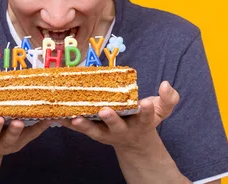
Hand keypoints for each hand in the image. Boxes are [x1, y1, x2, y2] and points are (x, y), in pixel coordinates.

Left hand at [61, 81, 179, 151]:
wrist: (134, 142)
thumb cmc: (145, 119)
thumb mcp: (162, 110)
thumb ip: (169, 98)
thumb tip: (166, 84)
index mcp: (142, 123)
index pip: (147, 117)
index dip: (147, 111)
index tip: (146, 103)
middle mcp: (123, 130)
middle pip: (117, 126)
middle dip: (111, 119)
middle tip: (105, 110)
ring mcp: (107, 133)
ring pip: (95, 131)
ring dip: (84, 126)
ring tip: (75, 119)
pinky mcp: (94, 132)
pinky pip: (80, 128)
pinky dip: (69, 123)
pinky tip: (58, 117)